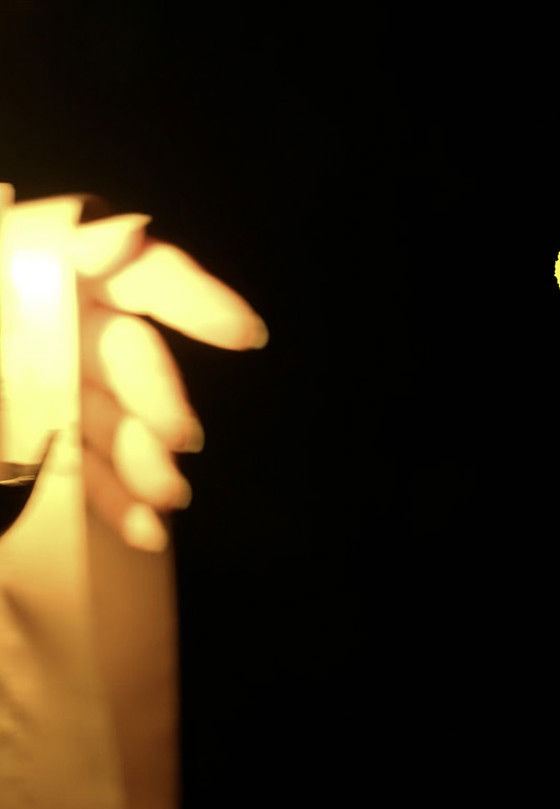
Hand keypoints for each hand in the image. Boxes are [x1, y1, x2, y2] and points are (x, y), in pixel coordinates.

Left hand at [70, 213, 268, 551]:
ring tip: (166, 500)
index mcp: (49, 277)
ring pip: (116, 423)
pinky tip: (145, 530)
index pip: (137, 274)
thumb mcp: (1, 268)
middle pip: (132, 357)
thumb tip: (127, 234)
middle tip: (178, 438)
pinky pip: (85, 470)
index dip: (193, 299)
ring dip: (146, 464)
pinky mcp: (38, 444)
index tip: (243, 335)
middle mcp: (59, 330)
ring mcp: (50, 390)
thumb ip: (56, 253)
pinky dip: (114, 502)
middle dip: (161, 399)